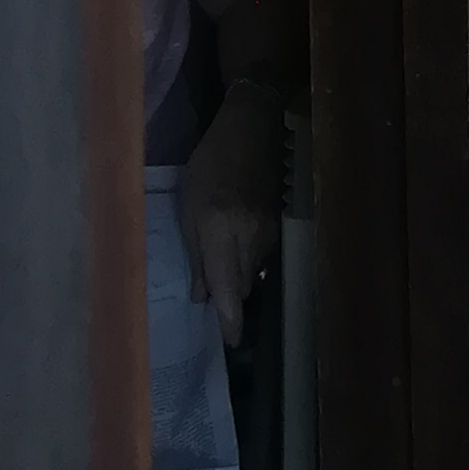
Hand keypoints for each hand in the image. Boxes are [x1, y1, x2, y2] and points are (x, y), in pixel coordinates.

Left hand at [178, 79, 282, 348]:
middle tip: (215, 307)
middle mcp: (251, 236)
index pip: (229, 286)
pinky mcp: (278, 223)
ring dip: (239, 280)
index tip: (230, 343)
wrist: (252, 127)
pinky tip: (237, 253)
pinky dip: (249, 263)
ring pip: (255, 273)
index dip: (230, 318)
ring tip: (223, 275)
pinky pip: (262, 257)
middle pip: (244, 286)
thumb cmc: (210, 162)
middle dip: (231, 300)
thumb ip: (196, 253)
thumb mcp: (189, 206)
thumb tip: (202, 296)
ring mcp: (269, 230)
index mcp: (223, 230)